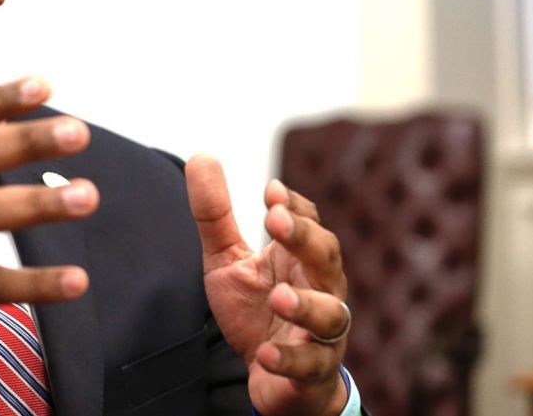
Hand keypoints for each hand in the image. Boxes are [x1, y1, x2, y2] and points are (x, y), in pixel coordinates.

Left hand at [185, 155, 349, 415]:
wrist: (273, 378)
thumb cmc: (256, 310)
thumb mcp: (227, 259)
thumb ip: (215, 214)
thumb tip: (202, 155)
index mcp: (299, 259)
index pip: (309, 224)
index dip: (294, 207)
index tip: (270, 190)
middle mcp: (320, 290)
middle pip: (328, 257)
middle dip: (305, 238)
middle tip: (275, 220)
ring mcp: (321, 334)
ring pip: (330, 316)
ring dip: (307, 304)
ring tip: (279, 295)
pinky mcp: (312, 373)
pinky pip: (308, 366)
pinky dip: (289, 360)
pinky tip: (265, 354)